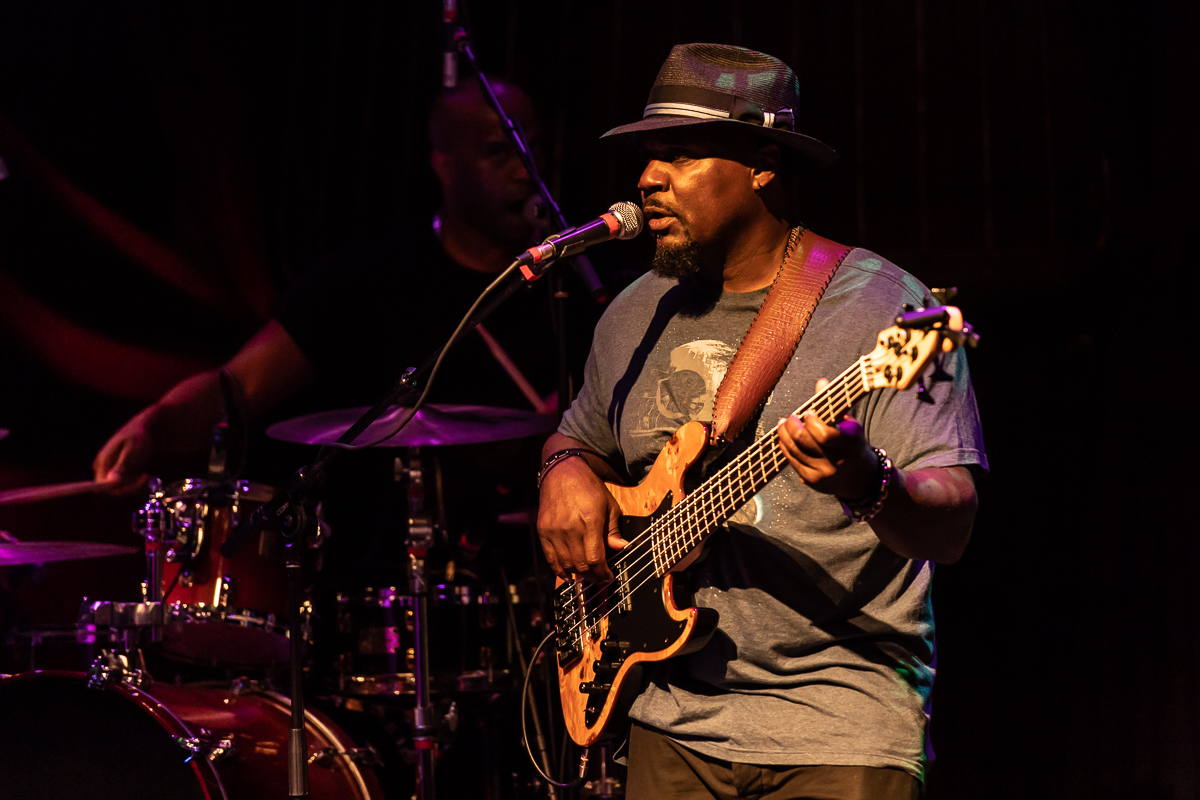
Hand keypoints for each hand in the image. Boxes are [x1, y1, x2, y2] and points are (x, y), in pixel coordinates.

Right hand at [92, 411, 152, 493]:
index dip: (118, 490)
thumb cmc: (138, 437)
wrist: (144, 430)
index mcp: (103, 461)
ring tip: (148, 476)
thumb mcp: (132, 450)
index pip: (103, 485)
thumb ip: (122, 466)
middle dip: (130, 487)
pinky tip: (145, 476)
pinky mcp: (117, 472)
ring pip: (119, 488)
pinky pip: (124, 485)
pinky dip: (135, 484)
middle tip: (147, 478)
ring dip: (135, 486)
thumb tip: (111, 482)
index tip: (136, 487)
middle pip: (111, 488)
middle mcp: (103, 468)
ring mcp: (110, 470)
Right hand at [536, 455, 626, 582]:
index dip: (603, 573)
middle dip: (592, 577)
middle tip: (599, 579)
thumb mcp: (609, 505)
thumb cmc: (588, 487)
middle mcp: (570, 527)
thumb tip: (621, 547)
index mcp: (590, 520)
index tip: (608, 577)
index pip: (595, 558)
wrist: (563, 472)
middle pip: (580, 564)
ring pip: (566, 564)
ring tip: (586, 576)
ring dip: (577, 574)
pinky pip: (550, 557)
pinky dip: (559, 569)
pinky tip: (568, 574)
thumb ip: (613, 530)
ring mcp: (554, 530)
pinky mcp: (543, 530)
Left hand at [777, 379, 878, 500]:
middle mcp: (837, 461)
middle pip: (804, 441)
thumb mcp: (849, 424)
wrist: (861, 477)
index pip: (823, 434)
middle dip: (792, 426)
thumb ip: (834, 403)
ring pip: (795, 451)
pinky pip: (793, 462)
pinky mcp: (813, 482)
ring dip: (785, 434)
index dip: (811, 422)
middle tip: (790, 417)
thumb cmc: (852, 444)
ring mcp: (824, 474)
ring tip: (783, 424)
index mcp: (850, 443)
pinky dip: (786, 448)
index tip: (807, 412)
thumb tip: (821, 382)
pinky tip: (784, 438)